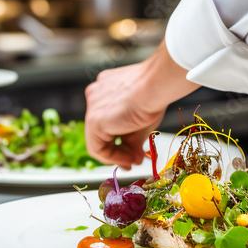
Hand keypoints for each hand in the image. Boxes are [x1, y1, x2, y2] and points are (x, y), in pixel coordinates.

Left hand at [85, 40, 198, 167]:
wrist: (155, 86)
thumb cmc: (154, 94)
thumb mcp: (141, 121)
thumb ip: (132, 140)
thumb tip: (134, 159)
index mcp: (107, 89)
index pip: (108, 121)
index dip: (119, 141)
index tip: (132, 154)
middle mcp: (96, 96)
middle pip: (102, 130)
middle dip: (118, 150)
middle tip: (131, 162)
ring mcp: (92, 106)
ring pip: (98, 140)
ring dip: (117, 156)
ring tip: (134, 161)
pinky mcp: (93, 120)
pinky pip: (97, 147)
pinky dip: (113, 157)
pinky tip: (129, 159)